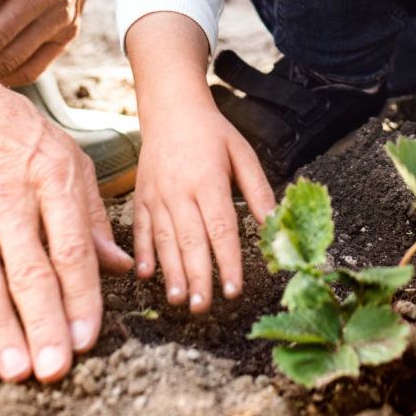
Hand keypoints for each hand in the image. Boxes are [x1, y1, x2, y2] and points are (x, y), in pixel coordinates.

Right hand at [0, 30, 131, 382]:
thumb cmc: (17, 135)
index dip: (80, 297)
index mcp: (51, 178)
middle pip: (28, 270)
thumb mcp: (68, 158)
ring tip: (16, 369)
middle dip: (43, 324)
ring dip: (1, 328)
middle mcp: (8, 196)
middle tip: (54, 369)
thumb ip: (91, 216)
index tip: (87, 339)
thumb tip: (119, 268)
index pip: (70, 248)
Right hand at [132, 98, 275, 314]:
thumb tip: (274, 225)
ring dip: (171, 272)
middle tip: (203, 307)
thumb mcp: (242, 154)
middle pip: (191, 240)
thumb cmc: (212, 134)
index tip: (235, 290)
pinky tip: (144, 275)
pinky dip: (141, 252)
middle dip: (197, 276)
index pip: (221, 228)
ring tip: (178, 299)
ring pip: (164, 240)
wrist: (171, 108)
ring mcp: (157, 195)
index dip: (228, 261)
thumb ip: (258, 191)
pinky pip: (141, 229)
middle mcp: (180, 191)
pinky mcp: (141, 197)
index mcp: (209, 180)